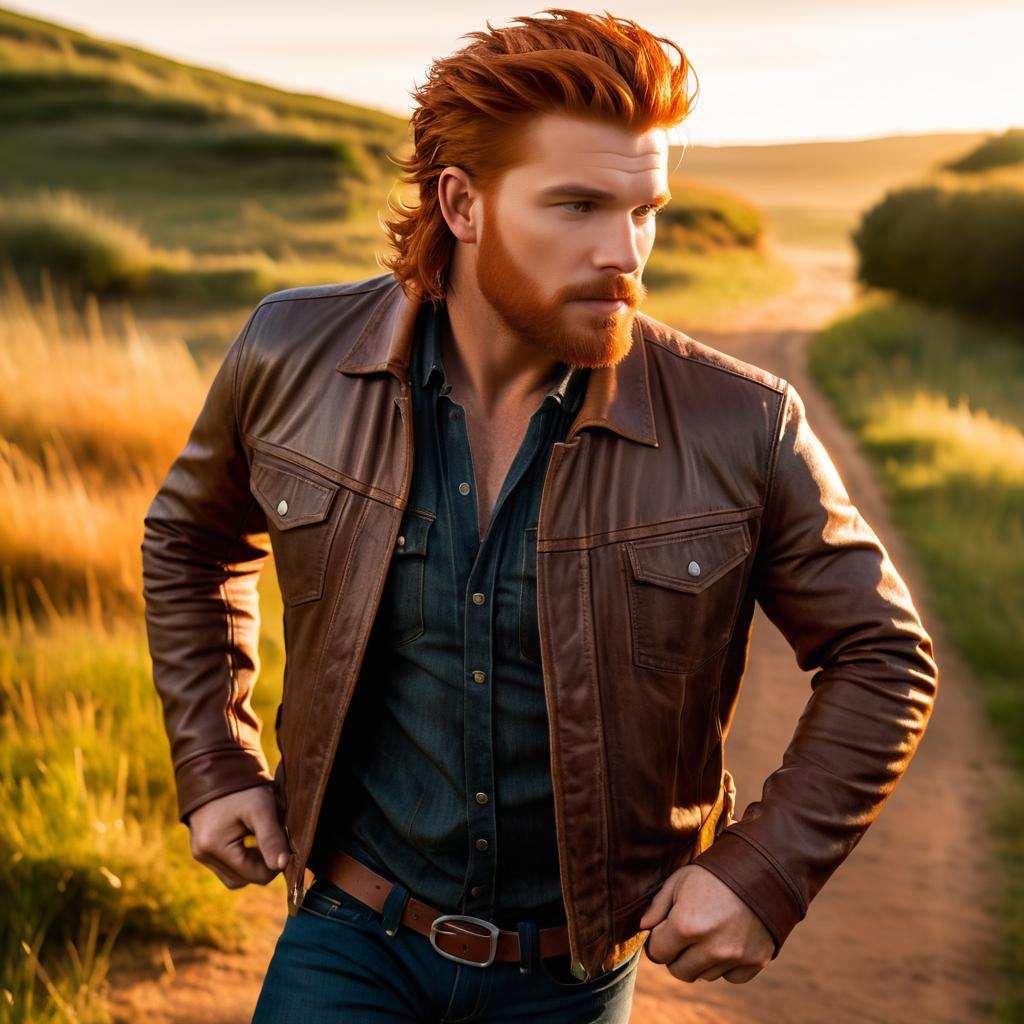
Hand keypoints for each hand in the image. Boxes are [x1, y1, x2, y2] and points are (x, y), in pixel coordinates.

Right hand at [187, 784, 289, 888]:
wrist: (217, 766)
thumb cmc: (242, 786)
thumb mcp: (262, 809)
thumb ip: (272, 838)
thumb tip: (283, 866)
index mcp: (214, 846)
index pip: (256, 875)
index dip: (276, 863)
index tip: (287, 843)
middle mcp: (202, 854)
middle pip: (243, 878)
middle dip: (263, 864)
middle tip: (275, 839)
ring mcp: (199, 852)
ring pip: (234, 875)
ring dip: (251, 862)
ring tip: (262, 836)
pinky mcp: (201, 847)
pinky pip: (225, 865)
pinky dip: (241, 857)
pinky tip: (250, 836)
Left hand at [638, 863, 776, 983]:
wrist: (764, 870)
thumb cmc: (715, 873)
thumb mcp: (680, 880)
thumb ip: (658, 906)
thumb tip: (644, 927)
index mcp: (686, 925)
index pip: (657, 953)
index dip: (656, 941)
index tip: (663, 931)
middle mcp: (710, 947)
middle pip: (678, 971)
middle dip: (676, 955)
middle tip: (684, 934)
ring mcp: (734, 957)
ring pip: (704, 974)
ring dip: (701, 959)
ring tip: (710, 931)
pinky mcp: (754, 962)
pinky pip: (730, 976)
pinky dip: (726, 964)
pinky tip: (728, 938)